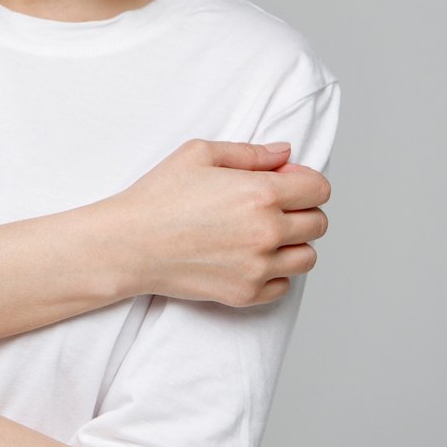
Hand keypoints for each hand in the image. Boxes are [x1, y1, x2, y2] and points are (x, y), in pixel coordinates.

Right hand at [102, 139, 330, 306]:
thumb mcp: (198, 154)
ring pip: (307, 258)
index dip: (304, 182)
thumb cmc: (157, 197)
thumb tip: (284, 153)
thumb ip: (249, 152)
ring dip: (294, 244)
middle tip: (271, 208)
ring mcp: (258, 267)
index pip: (319, 189)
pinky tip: (249, 259)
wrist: (127, 244)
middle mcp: (266, 232)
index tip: (284, 183)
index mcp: (260, 193)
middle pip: (318, 223)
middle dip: (301, 211)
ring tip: (263, 236)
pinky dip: (275, 273)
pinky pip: (284, 285)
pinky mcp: (245, 293)